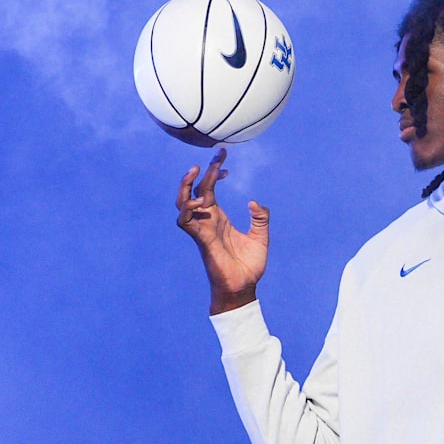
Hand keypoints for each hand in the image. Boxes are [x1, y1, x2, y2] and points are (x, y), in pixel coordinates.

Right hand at [176, 148, 269, 313]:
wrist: (244, 288)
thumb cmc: (249, 265)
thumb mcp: (260, 236)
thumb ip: (260, 218)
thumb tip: (254, 201)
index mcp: (219, 218)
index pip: (209, 188)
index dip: (214, 171)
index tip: (223, 157)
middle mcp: (207, 221)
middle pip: (195, 190)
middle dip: (202, 172)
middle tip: (216, 156)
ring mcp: (202, 230)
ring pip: (182, 203)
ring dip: (186, 187)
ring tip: (197, 171)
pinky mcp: (201, 241)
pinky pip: (185, 223)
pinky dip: (188, 210)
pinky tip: (200, 202)